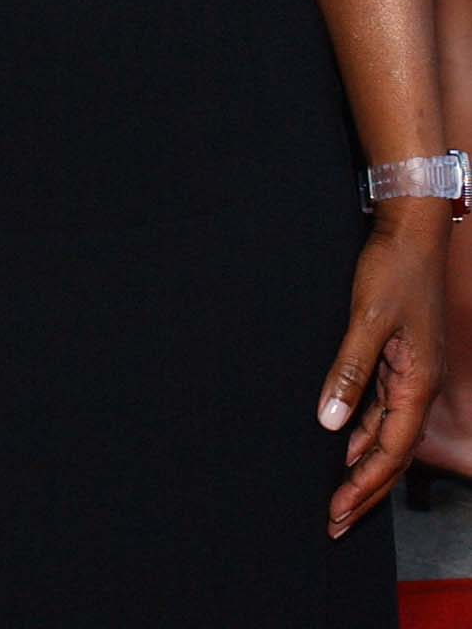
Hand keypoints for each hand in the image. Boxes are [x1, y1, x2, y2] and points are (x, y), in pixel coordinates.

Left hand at [317, 207, 447, 535]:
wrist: (413, 231)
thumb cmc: (394, 269)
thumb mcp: (367, 319)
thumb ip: (349, 370)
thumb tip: (331, 422)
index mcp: (418, 384)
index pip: (391, 451)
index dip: (364, 485)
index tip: (338, 511)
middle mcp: (420, 386)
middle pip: (392, 453)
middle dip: (365, 490)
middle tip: (336, 522)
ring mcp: (412, 373)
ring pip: (388, 433)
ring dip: (364, 464)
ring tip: (340, 494)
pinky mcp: (401, 358)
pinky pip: (384, 408)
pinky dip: (366, 430)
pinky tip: (347, 440)